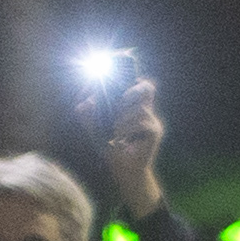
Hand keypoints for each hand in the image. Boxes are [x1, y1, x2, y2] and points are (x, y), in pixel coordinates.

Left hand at [94, 79, 162, 217]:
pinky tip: (119, 137)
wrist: (122, 168)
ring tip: (113, 130)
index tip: (119, 71)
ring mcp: (152, 120)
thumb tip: (84, 103)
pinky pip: (142, 123)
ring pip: (139, 108)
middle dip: (131, 91)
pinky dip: (127, 128)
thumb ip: (88, 113)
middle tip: (120, 99)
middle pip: (147, 88)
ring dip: (122, 117)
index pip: (138, 82)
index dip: (132, 75)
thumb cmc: (109, 145)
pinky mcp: (155, 132)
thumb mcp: (93, 126)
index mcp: (132, 104)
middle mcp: (145, 109)